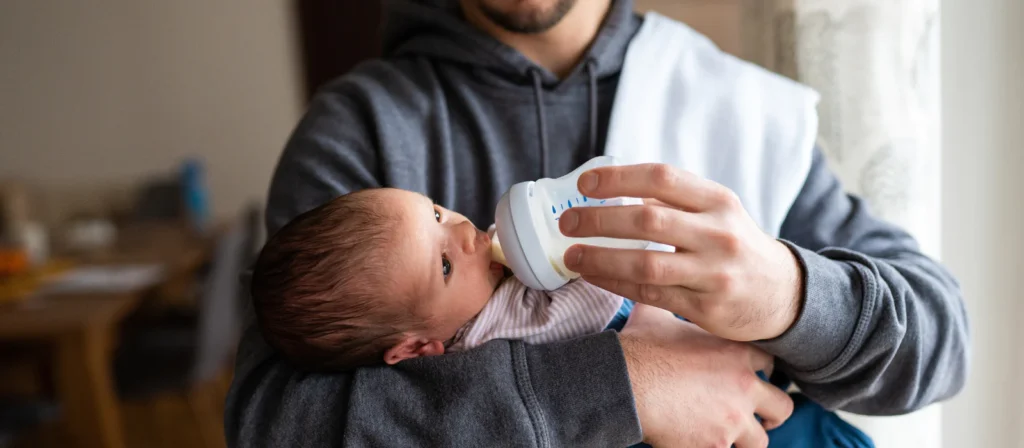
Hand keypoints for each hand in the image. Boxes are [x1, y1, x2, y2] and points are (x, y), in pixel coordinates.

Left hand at [559, 163, 803, 340]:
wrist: (783, 294)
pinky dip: (616, 284)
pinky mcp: (707, 306)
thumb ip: (673, 200)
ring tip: (572, 255)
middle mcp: (719, 232)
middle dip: (600, 219)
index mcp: (718, 200)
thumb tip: (613, 186)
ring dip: (601, 258)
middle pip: (648, 220)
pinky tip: (594, 276)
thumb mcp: (716, 212)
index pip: (662, 177)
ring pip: (647, 263)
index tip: (585, 182)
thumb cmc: (735, 245)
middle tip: (567, 221)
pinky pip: (651, 293)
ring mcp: (714, 272)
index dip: (619, 177)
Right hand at [621, 304, 791, 446]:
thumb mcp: (656, 316)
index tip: (752, 378)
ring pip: (759, 440)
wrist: (625, 382)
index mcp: (735, 353)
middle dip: (771, 413)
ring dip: (746, 438)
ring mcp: (732, 419)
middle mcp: (743, 387)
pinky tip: (700, 442)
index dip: (763, 372)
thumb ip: (667, 306)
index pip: (770, 364)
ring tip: (729, 436)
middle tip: (760, 417)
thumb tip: (655, 289)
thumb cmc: (640, 348)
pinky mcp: (714, 445)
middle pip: (781, 406)